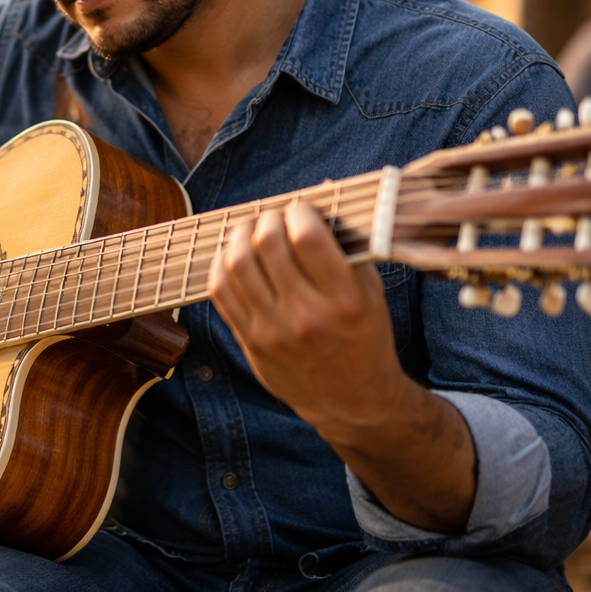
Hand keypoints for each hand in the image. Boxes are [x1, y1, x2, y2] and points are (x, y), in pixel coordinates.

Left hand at [208, 199, 474, 531]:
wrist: (352, 401)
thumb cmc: (365, 338)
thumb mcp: (371, 293)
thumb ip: (349, 245)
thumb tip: (322, 190)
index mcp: (344, 301)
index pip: (308, 237)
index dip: (299, 211)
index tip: (302, 209)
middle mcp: (306, 316)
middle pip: (266, 245)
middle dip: (268, 219)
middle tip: (275, 218)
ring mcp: (273, 332)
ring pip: (235, 264)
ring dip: (240, 236)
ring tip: (253, 231)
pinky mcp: (250, 342)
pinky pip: (219, 292)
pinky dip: (221, 264)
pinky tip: (235, 255)